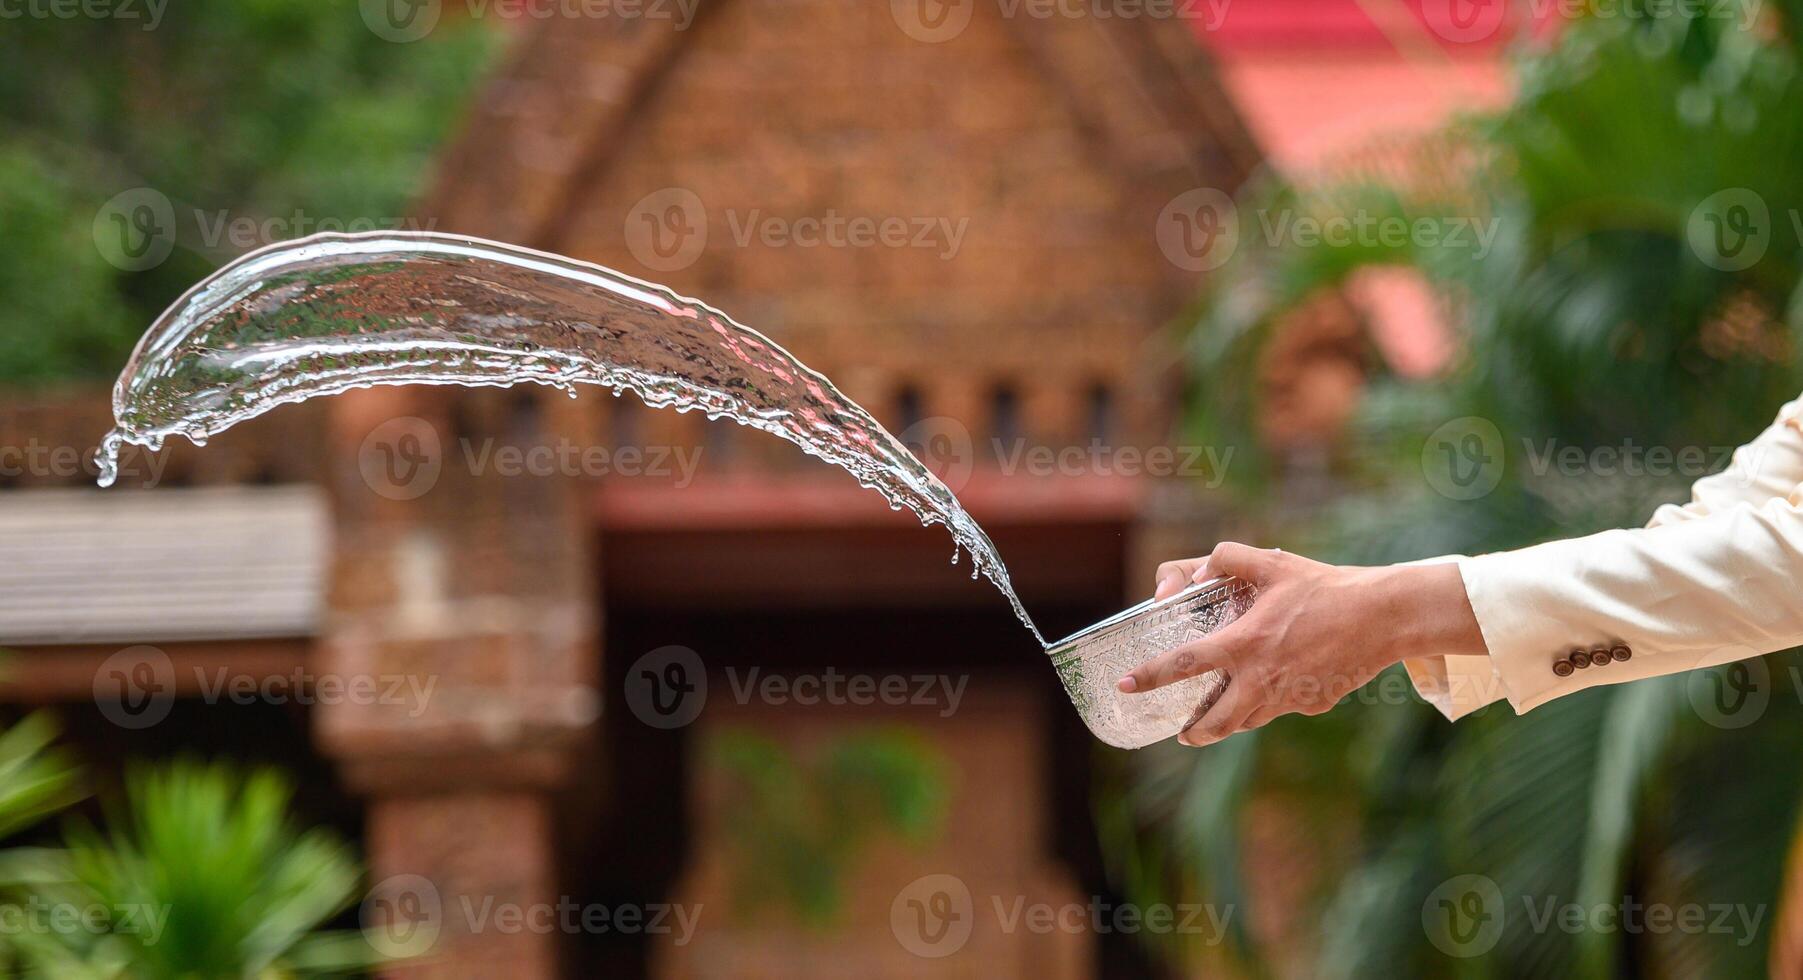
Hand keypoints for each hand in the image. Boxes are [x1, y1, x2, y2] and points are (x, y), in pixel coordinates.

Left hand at [1122, 543, 1486, 747]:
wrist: (1385, 617)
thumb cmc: (1326, 587)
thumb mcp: (1273, 562)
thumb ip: (1227, 558)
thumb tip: (1194, 574)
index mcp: (1245, 643)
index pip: (1184, 665)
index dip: (1151, 676)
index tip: (1126, 686)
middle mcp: (1262, 678)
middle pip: (1215, 720)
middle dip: (1194, 731)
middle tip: (1182, 731)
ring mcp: (1289, 697)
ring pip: (1248, 720)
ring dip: (1229, 722)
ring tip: (1217, 719)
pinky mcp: (1313, 704)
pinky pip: (1281, 708)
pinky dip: (1269, 703)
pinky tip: (1275, 688)